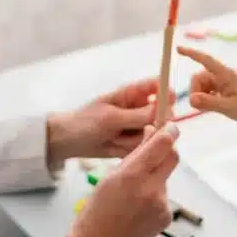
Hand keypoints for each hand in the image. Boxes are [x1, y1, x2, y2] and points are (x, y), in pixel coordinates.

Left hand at [47, 79, 175, 166]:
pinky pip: (143, 147)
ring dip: (136, 140)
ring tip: (115, 139)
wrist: (68, 142)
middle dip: (153, 124)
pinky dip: (131, 150)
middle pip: (162, 113)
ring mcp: (137, 127)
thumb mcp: (110, 117)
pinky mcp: (133, 143)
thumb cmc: (86, 123)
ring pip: (153, 133)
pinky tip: (115, 148)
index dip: (167, 92)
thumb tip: (162, 110)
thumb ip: (137, 115)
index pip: (157, 86)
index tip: (169, 105)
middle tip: (140, 131)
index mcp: (131, 93)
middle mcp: (138, 108)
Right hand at [53, 123, 179, 236]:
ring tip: (134, 194)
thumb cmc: (97, 209)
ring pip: (165, 179)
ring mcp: (161, 205)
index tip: (169, 126)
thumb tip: (152, 134)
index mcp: (132, 175)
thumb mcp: (110, 176)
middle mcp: (151, 189)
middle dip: (167, 149)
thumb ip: (134, 155)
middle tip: (157, 149)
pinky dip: (155, 196)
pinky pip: (164, 197)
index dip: (169, 131)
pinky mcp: (166, 217)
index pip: (162, 144)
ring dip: (155, 178)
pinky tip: (138, 208)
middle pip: (173, 157)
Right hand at [177, 46, 236, 122]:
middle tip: (202, 108)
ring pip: (199, 85)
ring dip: (201, 97)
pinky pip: (204, 90)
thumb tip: (190, 99)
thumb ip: (210, 103)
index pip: (206, 60)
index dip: (192, 54)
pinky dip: (205, 98)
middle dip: (195, 91)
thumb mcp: (229, 108)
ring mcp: (221, 81)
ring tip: (214, 107)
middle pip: (197, 77)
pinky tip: (216, 106)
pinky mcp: (220, 87)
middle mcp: (222, 75)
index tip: (178, 48)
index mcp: (227, 74)